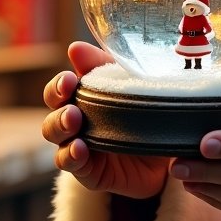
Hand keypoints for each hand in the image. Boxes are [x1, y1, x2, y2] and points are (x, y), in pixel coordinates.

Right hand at [41, 41, 169, 198]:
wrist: (169, 152)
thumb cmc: (146, 113)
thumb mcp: (132, 84)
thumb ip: (105, 66)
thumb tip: (75, 48)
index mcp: (83, 100)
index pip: (59, 90)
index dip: (59, 84)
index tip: (69, 79)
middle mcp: (75, 124)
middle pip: (51, 113)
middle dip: (56, 104)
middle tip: (69, 99)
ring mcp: (79, 148)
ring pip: (55, 138)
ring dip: (60, 126)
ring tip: (72, 120)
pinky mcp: (89, 171)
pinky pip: (72, 164)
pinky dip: (71, 155)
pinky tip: (79, 148)